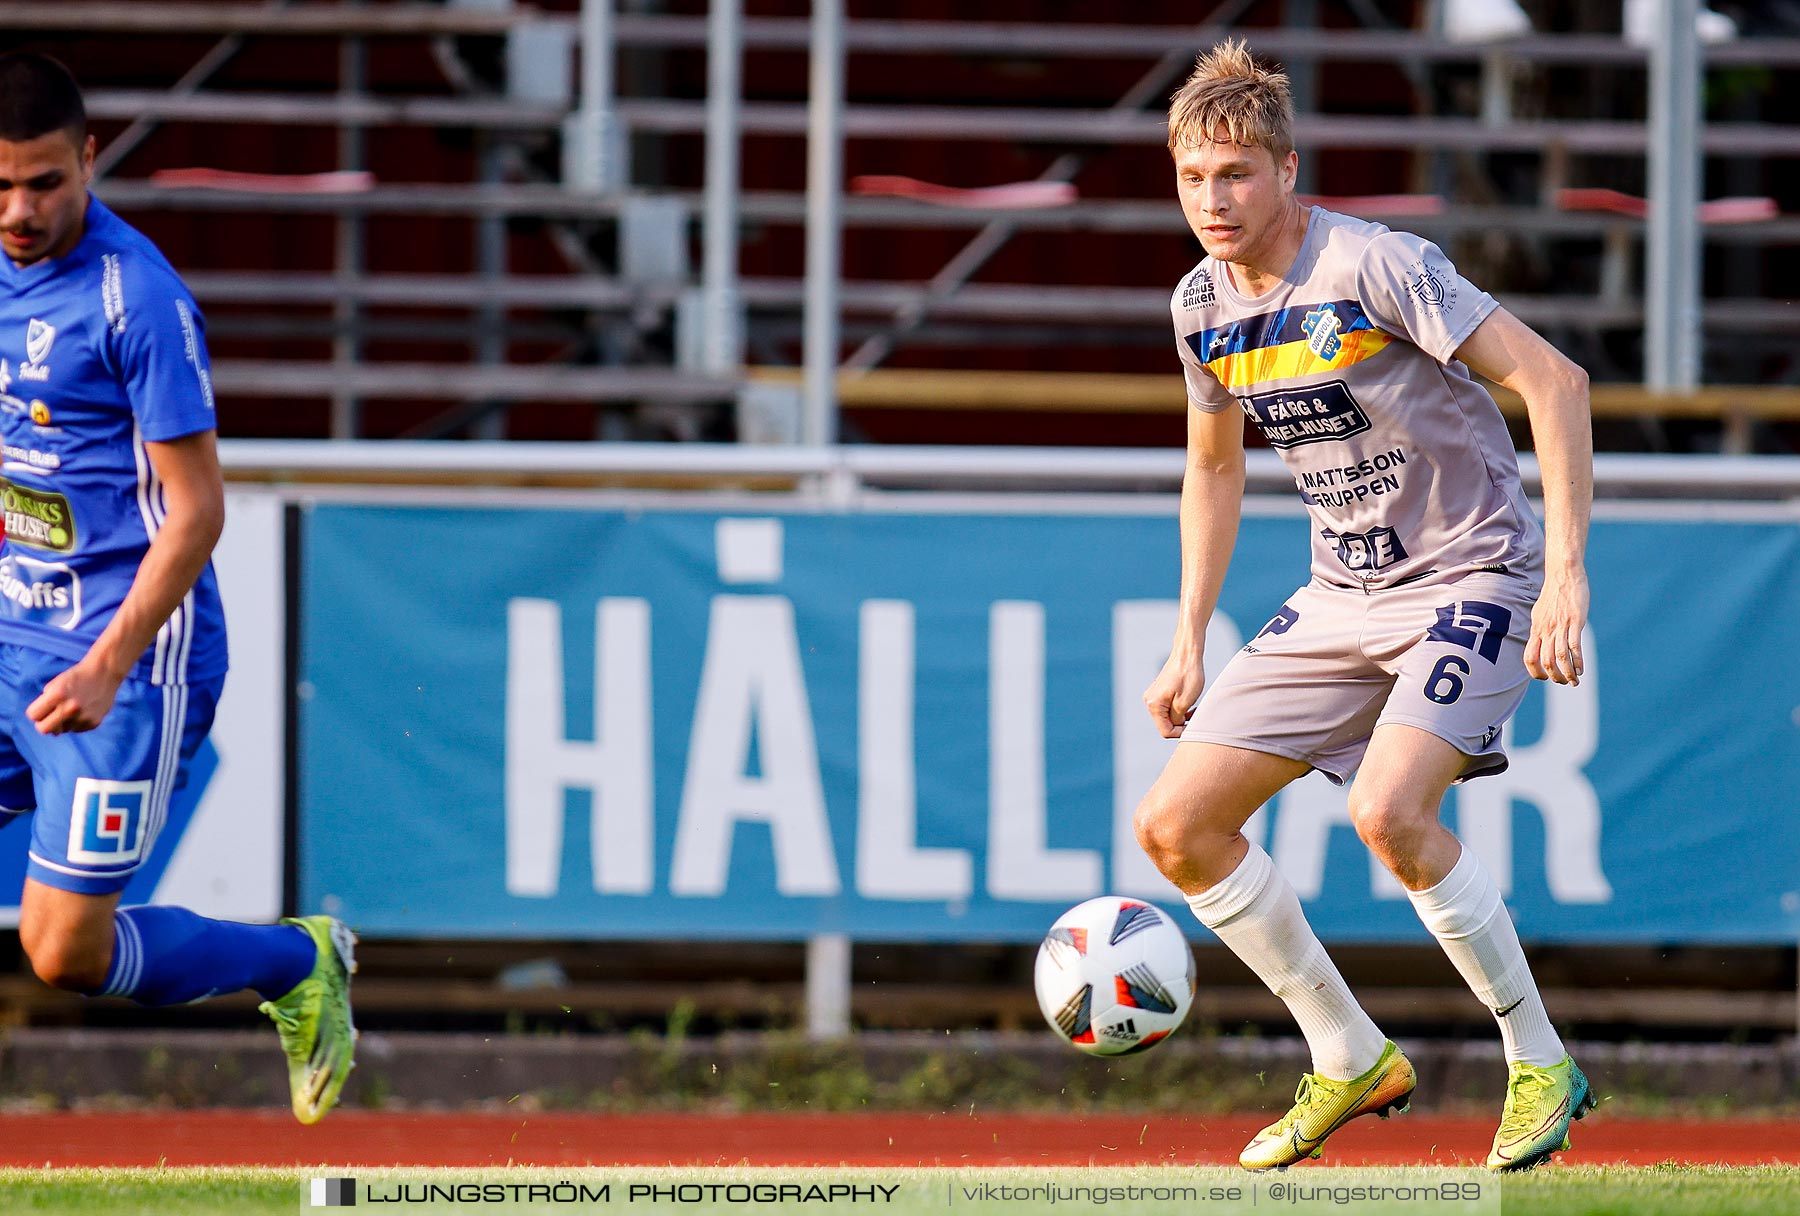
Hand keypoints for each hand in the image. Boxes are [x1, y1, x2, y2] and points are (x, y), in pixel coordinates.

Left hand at [28, 658, 125, 733]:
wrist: (105, 672)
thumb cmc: (76, 677)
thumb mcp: (55, 685)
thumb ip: (46, 705)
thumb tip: (54, 733)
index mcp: (57, 695)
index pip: (33, 715)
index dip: (36, 712)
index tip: (42, 708)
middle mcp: (70, 708)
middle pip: (44, 729)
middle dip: (44, 723)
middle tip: (51, 716)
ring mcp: (83, 717)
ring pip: (62, 730)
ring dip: (64, 721)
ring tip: (74, 707)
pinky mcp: (94, 722)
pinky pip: (77, 729)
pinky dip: (77, 722)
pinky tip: (84, 709)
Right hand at [1144, 645, 1205, 738]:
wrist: (1186, 654)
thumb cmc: (1188, 675)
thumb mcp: (1184, 702)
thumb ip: (1177, 719)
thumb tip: (1175, 726)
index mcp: (1154, 705)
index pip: (1165, 731)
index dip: (1180, 732)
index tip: (1193, 727)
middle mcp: (1149, 701)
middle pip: (1165, 724)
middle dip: (1181, 724)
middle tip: (1195, 716)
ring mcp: (1153, 695)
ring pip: (1167, 716)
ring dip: (1181, 717)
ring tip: (1194, 710)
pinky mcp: (1159, 691)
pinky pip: (1167, 707)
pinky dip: (1178, 709)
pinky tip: (1189, 704)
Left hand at [1524, 569, 1588, 685]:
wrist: (1563, 574)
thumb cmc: (1553, 594)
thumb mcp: (1540, 612)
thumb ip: (1540, 628)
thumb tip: (1538, 639)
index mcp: (1536, 629)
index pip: (1529, 657)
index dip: (1535, 671)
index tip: (1545, 678)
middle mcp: (1546, 630)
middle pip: (1546, 661)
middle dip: (1554, 676)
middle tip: (1564, 682)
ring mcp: (1560, 626)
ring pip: (1560, 656)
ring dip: (1567, 673)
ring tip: (1574, 682)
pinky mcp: (1575, 621)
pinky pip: (1574, 645)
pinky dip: (1577, 661)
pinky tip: (1581, 670)